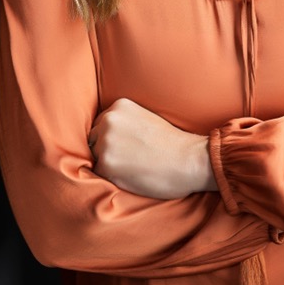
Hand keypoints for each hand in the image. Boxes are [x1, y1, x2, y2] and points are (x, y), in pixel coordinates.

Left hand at [89, 98, 216, 198]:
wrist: (189, 160)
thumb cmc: (172, 144)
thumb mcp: (145, 119)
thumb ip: (125, 123)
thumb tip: (105, 136)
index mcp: (120, 106)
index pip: (101, 125)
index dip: (112, 139)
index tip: (128, 147)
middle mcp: (109, 120)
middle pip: (94, 140)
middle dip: (106, 150)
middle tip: (131, 159)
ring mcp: (106, 142)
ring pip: (95, 157)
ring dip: (109, 165)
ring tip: (134, 167)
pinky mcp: (106, 164)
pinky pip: (99, 175)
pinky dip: (113, 178)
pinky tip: (133, 176)